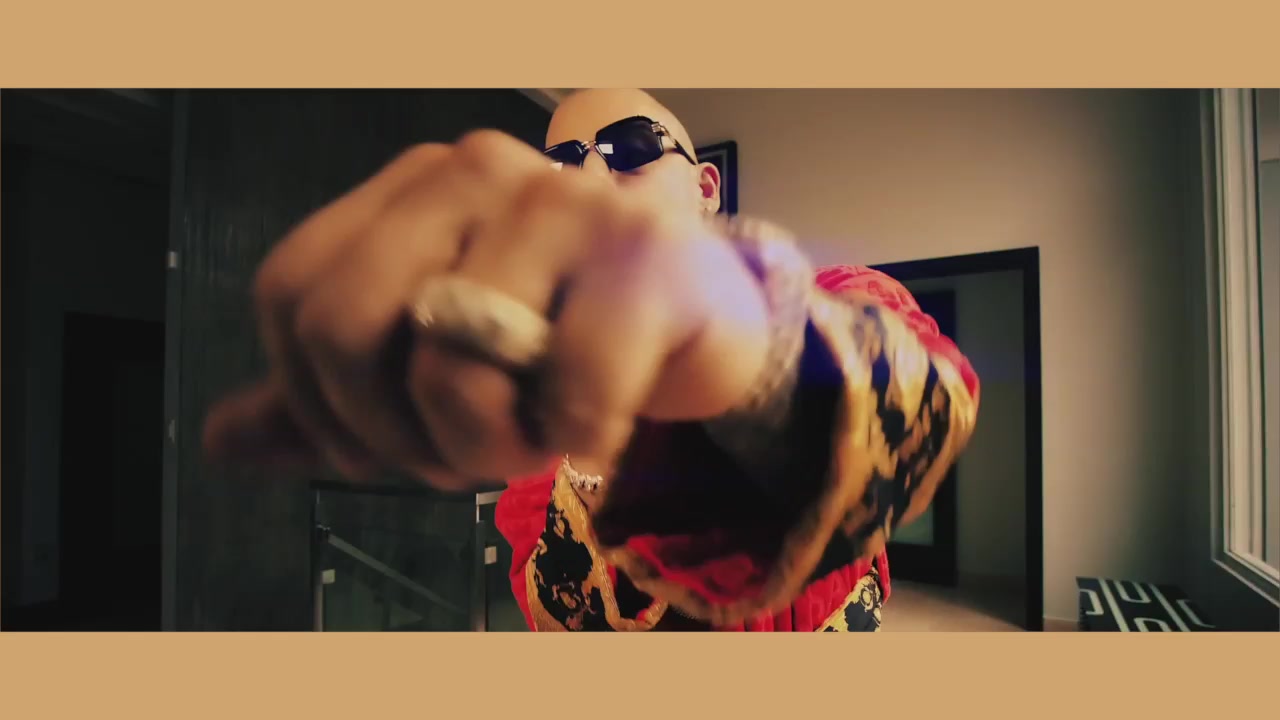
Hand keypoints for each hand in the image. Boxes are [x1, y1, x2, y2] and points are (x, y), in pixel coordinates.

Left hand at [202, 131, 770, 489]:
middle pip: (344, 327)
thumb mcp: (433, 365)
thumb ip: (333, 397)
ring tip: (537, 442)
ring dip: (492, 448)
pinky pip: (568, 386)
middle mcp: (475, 169)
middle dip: (396, 436)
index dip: (317, 402)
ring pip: (450, 366)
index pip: (292, 293)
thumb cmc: (563, 337)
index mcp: (410, 186)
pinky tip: (598, 426)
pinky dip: (577, 438)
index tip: (384, 447)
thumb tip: (222, 440)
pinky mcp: (643, 253)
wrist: (705, 318)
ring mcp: (562, 201)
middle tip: (464, 458)